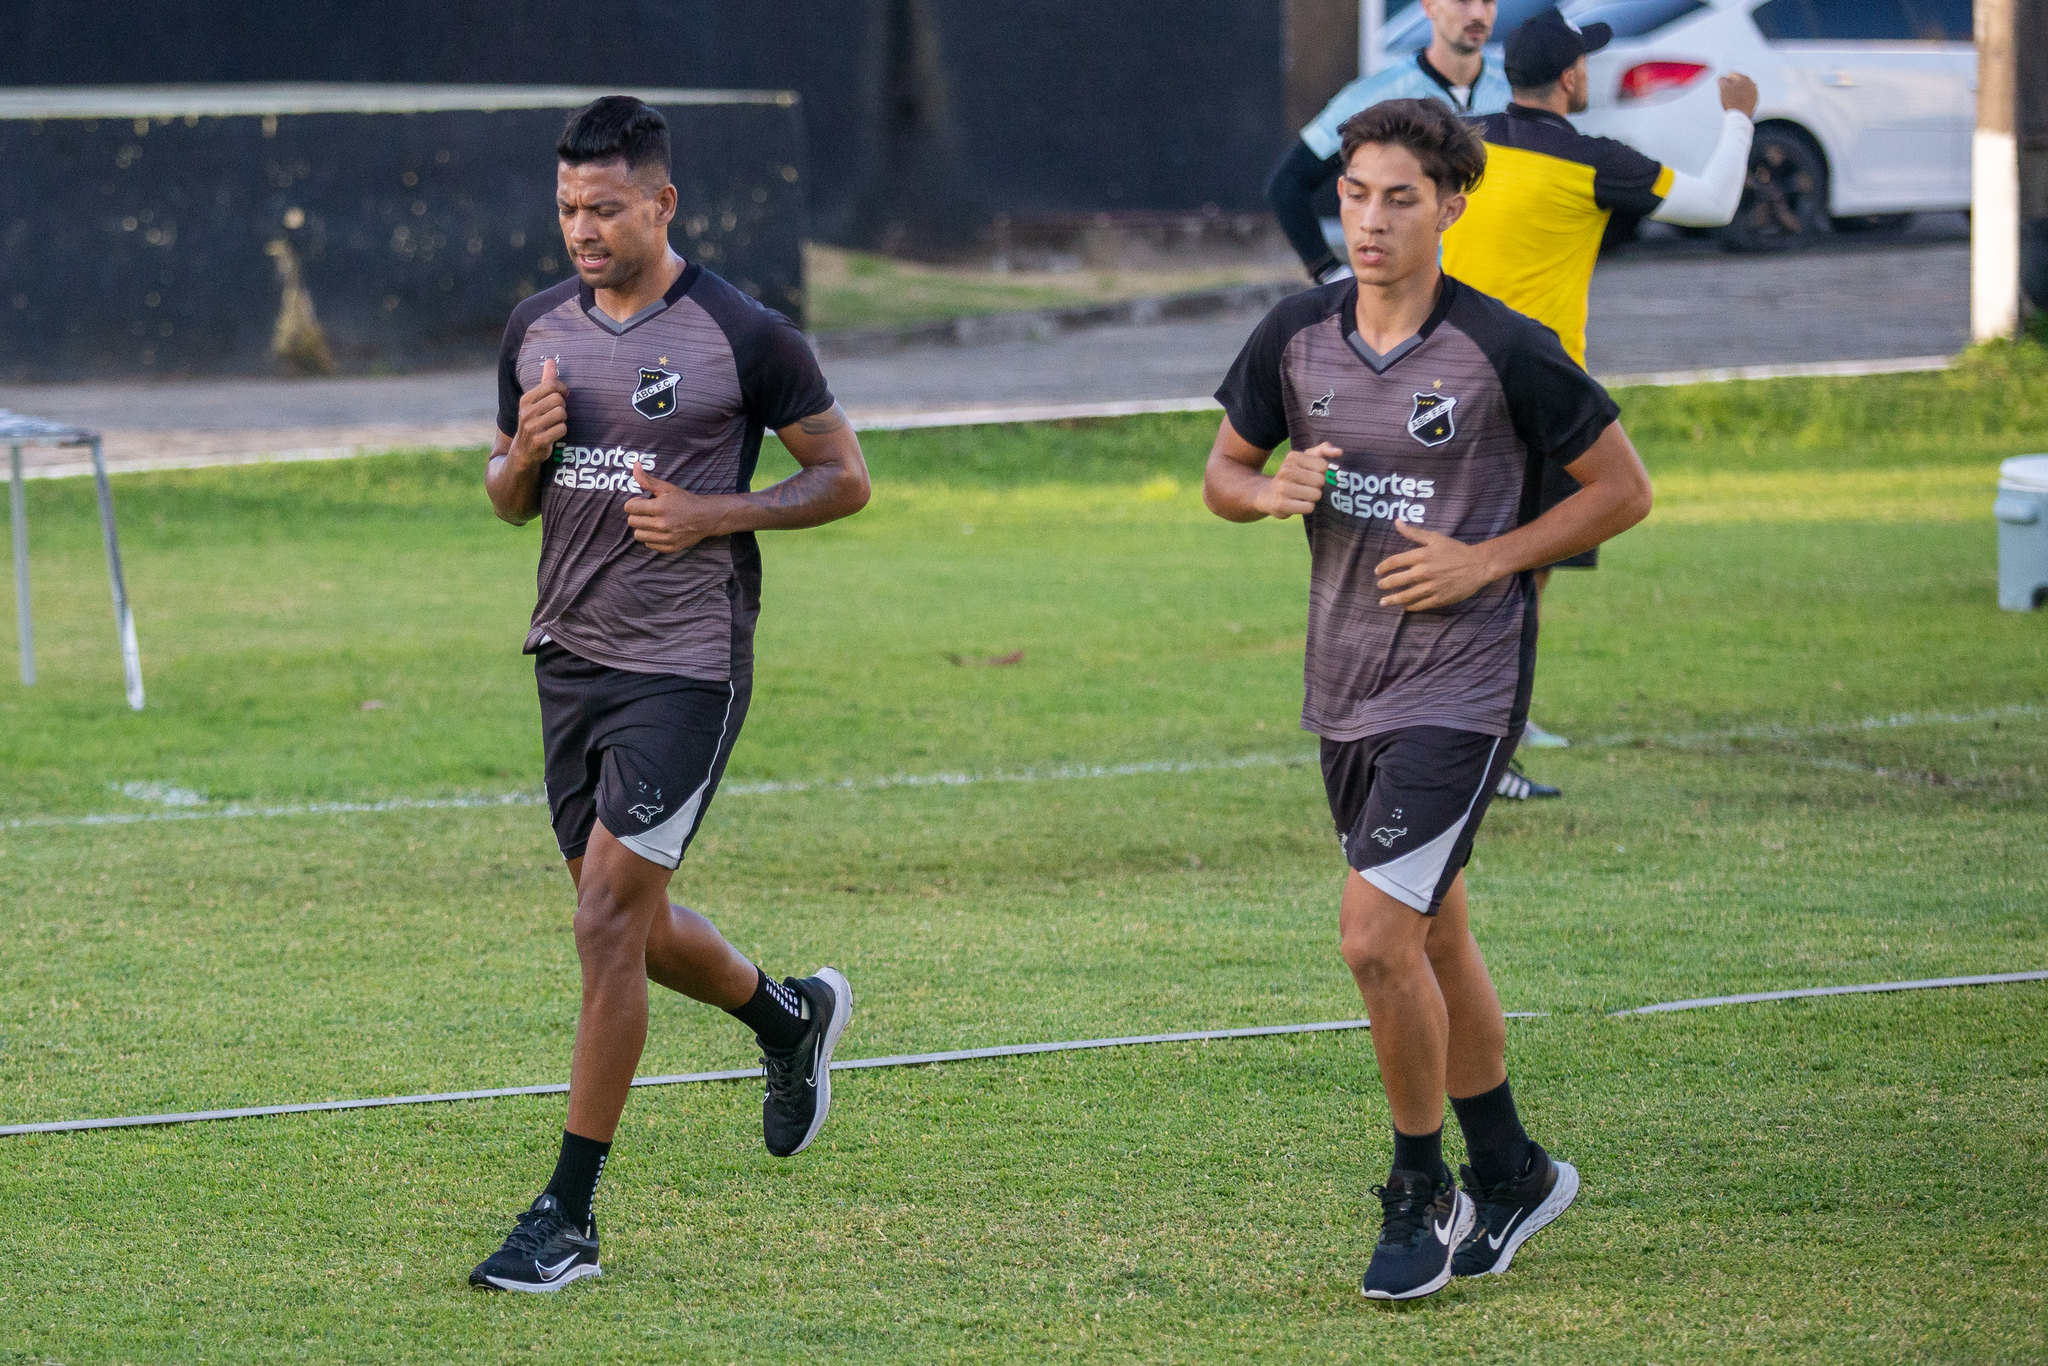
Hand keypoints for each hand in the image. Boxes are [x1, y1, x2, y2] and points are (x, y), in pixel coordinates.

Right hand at [512, 356, 568, 465]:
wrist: (523, 451)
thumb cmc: (534, 422)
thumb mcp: (535, 401)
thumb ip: (545, 382)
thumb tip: (551, 360)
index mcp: (525, 399)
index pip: (551, 385)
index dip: (562, 389)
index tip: (563, 395)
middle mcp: (526, 412)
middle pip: (559, 400)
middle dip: (562, 406)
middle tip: (556, 414)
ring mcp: (531, 427)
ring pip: (562, 414)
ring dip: (562, 420)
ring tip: (554, 424)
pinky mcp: (539, 440)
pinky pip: (562, 429)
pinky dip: (562, 431)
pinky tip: (553, 434)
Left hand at [623, 460, 724, 553]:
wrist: (706, 517)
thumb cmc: (685, 500)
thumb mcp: (667, 488)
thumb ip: (648, 480)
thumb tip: (635, 465)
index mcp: (659, 507)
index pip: (629, 508)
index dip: (634, 503)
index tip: (642, 502)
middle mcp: (662, 524)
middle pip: (632, 522)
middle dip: (637, 515)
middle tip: (648, 512)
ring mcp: (666, 537)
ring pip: (638, 535)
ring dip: (643, 528)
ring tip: (653, 522)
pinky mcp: (670, 547)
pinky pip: (649, 545)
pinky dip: (652, 538)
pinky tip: (661, 531)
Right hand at [1256, 442, 1336, 519]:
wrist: (1267, 494)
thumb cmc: (1293, 475)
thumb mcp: (1305, 459)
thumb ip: (1323, 450)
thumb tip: (1339, 452)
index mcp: (1292, 457)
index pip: (1323, 466)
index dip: (1320, 473)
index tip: (1310, 474)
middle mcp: (1285, 470)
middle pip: (1320, 481)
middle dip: (1317, 486)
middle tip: (1306, 487)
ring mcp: (1282, 488)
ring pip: (1316, 495)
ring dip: (1312, 498)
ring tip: (1301, 496)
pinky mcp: (1281, 505)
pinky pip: (1309, 508)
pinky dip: (1306, 508)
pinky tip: (1297, 504)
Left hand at [1374, 521, 1499, 611]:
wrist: (1478, 565)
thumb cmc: (1456, 550)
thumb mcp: (1435, 538)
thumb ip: (1414, 533)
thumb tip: (1396, 522)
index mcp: (1421, 556)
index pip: (1394, 562)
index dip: (1383, 567)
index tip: (1378, 571)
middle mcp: (1423, 572)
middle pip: (1396, 581)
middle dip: (1384, 585)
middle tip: (1380, 587)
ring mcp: (1431, 587)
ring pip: (1405, 596)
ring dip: (1392, 600)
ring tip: (1384, 602)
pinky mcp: (1439, 599)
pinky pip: (1419, 605)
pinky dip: (1409, 606)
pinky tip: (1405, 606)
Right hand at [1719, 73, 1757, 117]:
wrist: (1740, 115)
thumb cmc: (1731, 101)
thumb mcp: (1723, 88)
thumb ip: (1722, 80)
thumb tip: (1722, 78)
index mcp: (1744, 78)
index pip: (1732, 75)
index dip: (1725, 81)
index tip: (1722, 88)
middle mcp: (1751, 83)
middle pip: (1738, 82)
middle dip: (1732, 86)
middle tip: (1726, 94)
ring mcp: (1754, 92)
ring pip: (1743, 89)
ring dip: (1737, 92)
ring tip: (1732, 100)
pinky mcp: (1755, 100)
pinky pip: (1747, 96)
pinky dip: (1742, 98)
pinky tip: (1737, 103)